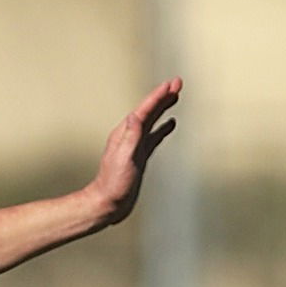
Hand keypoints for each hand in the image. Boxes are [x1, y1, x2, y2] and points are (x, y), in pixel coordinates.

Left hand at [89, 77, 181, 226]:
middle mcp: (129, 137)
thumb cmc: (114, 184)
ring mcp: (135, 146)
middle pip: (149, 111)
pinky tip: (170, 124)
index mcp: (125, 134)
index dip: (158, 96)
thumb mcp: (123, 159)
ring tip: (174, 96)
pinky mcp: (139, 156)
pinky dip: (162, 128)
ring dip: (163, 108)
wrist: (107, 204)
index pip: (144, 110)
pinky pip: (154, 137)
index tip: (171, 83)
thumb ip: (130, 137)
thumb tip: (135, 115)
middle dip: (163, 96)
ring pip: (153, 121)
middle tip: (178, 82)